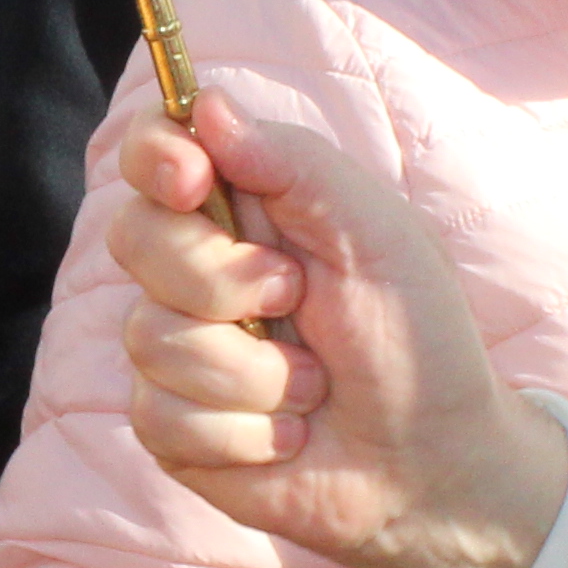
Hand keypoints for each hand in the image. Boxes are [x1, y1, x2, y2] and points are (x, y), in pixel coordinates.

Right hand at [111, 86, 565, 567]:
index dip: (155, 157)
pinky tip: (290, 436)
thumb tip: (207, 106)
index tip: (193, 179)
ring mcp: (176, 353)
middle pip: (134, 238)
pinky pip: (161, 416)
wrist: (434, 461)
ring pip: (150, 338)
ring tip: (314, 387)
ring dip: (254, 373)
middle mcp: (196, 274)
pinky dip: (245, 432)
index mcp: (244, 210)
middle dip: (222, 279)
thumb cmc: (415, 338)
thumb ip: (293, 162)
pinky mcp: (172, 429)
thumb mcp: (375, 231)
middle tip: (296, 297)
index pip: (154, 154)